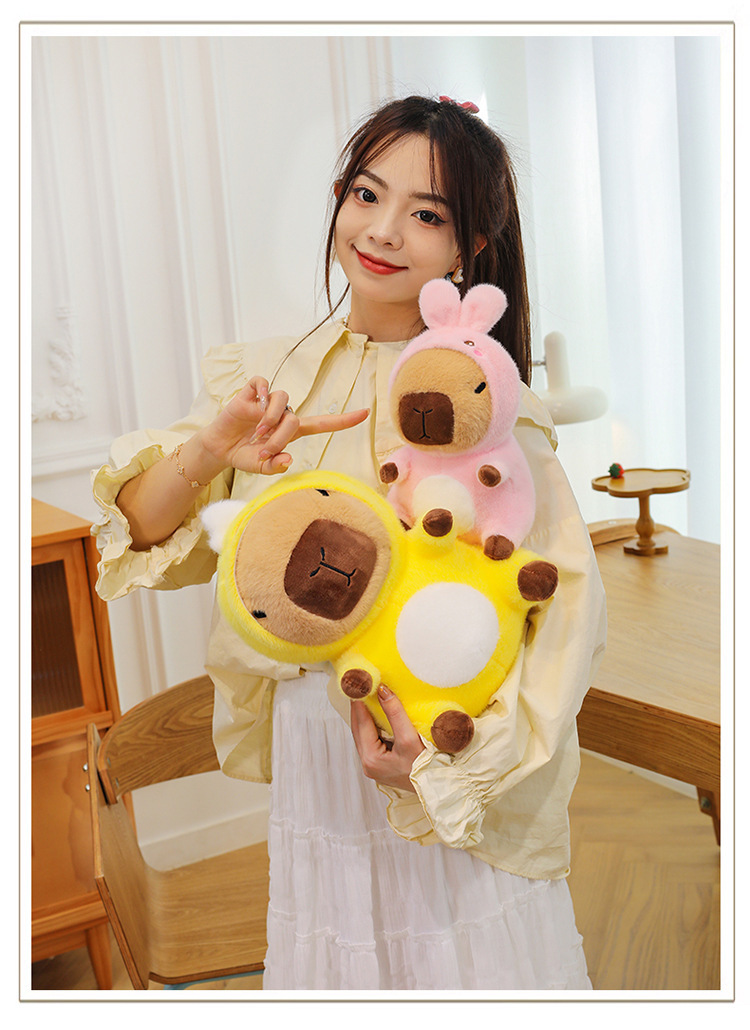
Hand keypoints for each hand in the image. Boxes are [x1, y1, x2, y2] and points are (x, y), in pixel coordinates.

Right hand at [198, 376, 368, 475]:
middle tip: (262, 452)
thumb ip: (275, 466)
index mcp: (291, 431)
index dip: (344, 420)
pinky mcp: (250, 394)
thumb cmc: (244, 455)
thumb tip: (288, 459)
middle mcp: (282, 414)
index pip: (323, 423)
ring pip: (282, 398)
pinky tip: (252, 404)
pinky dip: (260, 392)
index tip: (367, 413)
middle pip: (294, 418)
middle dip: (279, 438)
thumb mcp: (261, 467)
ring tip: (256, 433)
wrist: (219, 449)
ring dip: (270, 418)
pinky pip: (262, 382)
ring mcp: (266, 403)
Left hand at [350, 684, 424, 791]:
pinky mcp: (381, 764)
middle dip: (359, 707)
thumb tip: (382, 690)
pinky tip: (377, 714)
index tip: (359, 683)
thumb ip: (394, 713)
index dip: (359, 701)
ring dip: (365, 716)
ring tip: (368, 696)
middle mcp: (367, 763)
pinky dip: (373, 725)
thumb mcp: (409, 738)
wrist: (439, 788)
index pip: (360, 722)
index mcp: (370, 758)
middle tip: (362, 686)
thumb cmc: (426, 768)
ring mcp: (373, 765)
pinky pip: (371, 739)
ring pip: (363, 734)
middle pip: (358, 728)